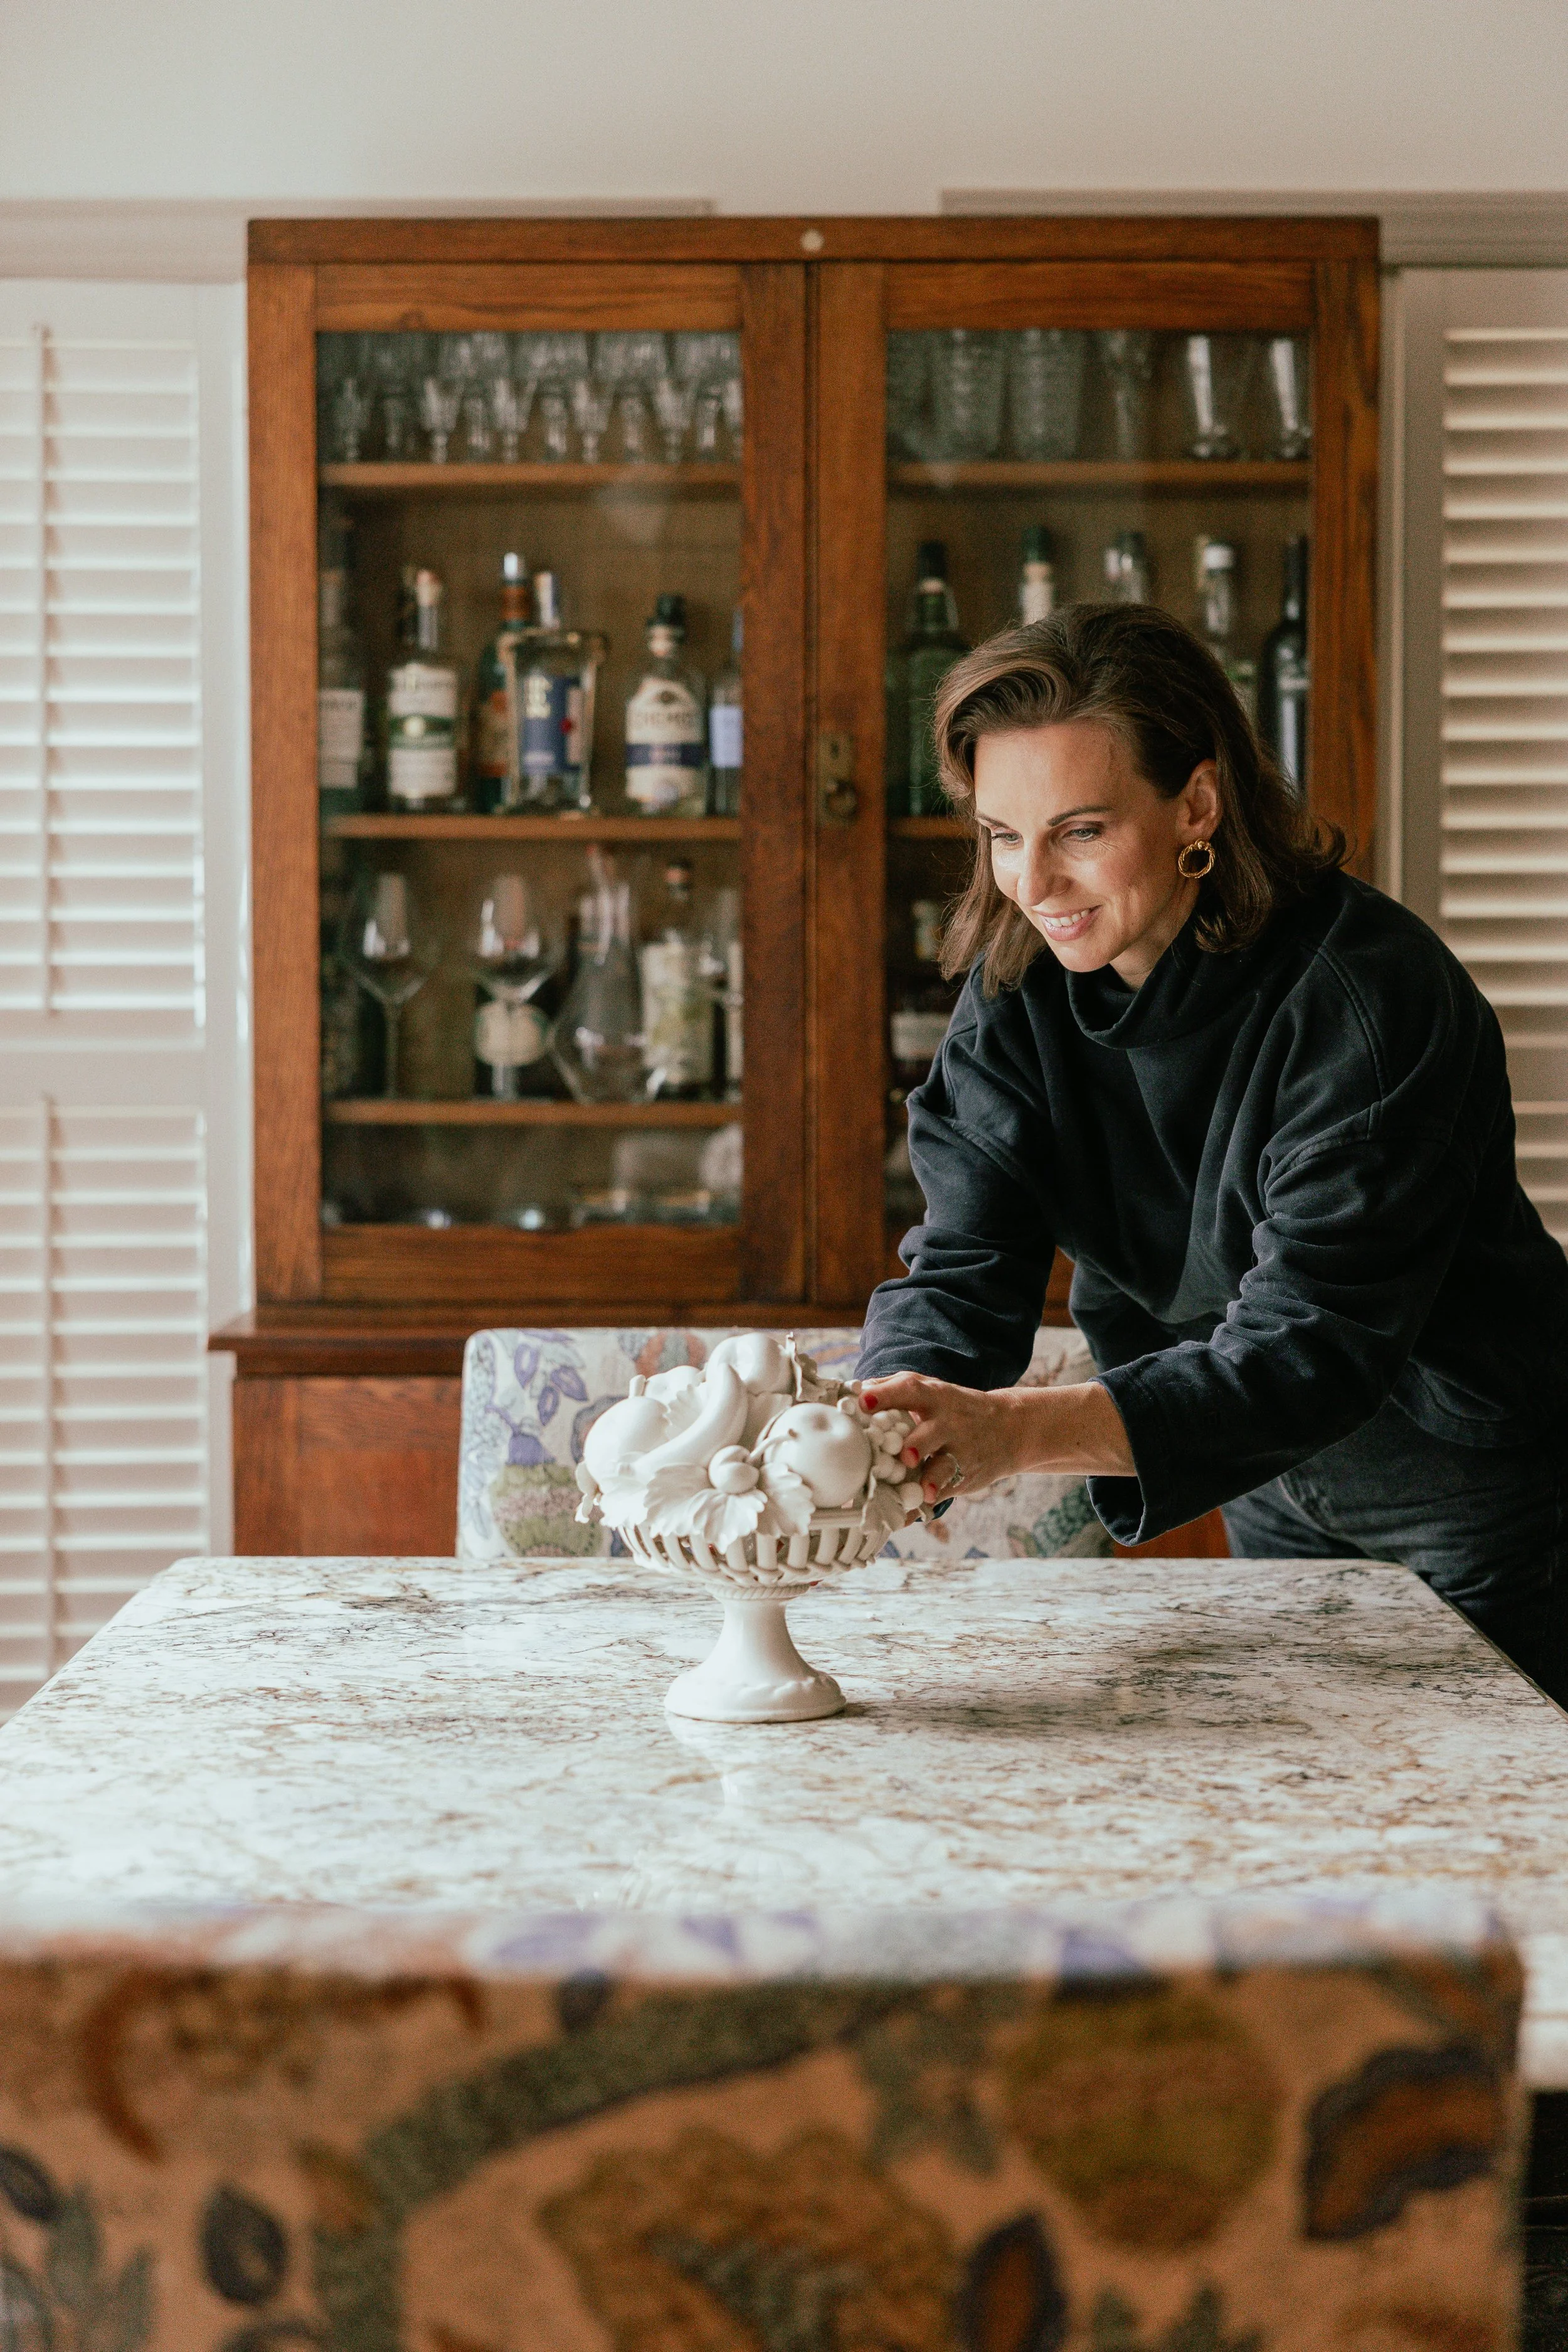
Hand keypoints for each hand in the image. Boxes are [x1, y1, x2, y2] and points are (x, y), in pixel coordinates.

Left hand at [858, 1372, 1027, 1504]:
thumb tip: (850, 1389)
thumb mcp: (930, 1389)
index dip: (886, 1395)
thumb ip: (891, 1388)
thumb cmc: (953, 1408)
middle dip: (917, 1444)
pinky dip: (931, 1501)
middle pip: (931, 1431)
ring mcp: (959, 1450)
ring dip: (932, 1477)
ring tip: (923, 1488)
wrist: (1009, 1427)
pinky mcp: (964, 1475)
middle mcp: (947, 1422)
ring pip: (944, 1465)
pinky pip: (946, 1490)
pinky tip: (915, 1512)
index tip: (863, 1403)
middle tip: (903, 1456)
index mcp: (933, 1396)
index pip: (909, 1390)